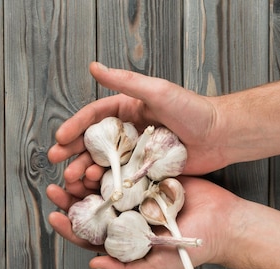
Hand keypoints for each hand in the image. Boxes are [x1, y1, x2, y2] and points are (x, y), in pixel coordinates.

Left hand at [46, 176, 240, 268]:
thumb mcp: (159, 267)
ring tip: (77, 172)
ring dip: (88, 178)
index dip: (69, 226)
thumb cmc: (193, 250)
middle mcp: (127, 215)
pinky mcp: (151, 176)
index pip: (90, 235)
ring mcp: (138, 194)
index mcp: (124, 239)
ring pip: (105, 185)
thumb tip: (93, 265)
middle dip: (72, 198)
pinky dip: (114, 163)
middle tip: (58, 188)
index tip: (55, 216)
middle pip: (92, 206)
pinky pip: (128, 168)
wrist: (224, 223)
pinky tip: (102, 158)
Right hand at [48, 62, 230, 199]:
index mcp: (128, 110)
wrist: (221, 136)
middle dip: (73, 153)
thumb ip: (126, 81)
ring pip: (105, 164)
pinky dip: (107, 185)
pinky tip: (95, 191)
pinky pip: (123, 179)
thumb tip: (94, 67)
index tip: (59, 138)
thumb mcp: (158, 91)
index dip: (75, 127)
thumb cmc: (193, 110)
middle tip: (58, 163)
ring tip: (74, 180)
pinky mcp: (147, 172)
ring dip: (86, 171)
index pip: (94, 118)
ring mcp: (137, 153)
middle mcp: (129, 132)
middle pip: (94, 143)